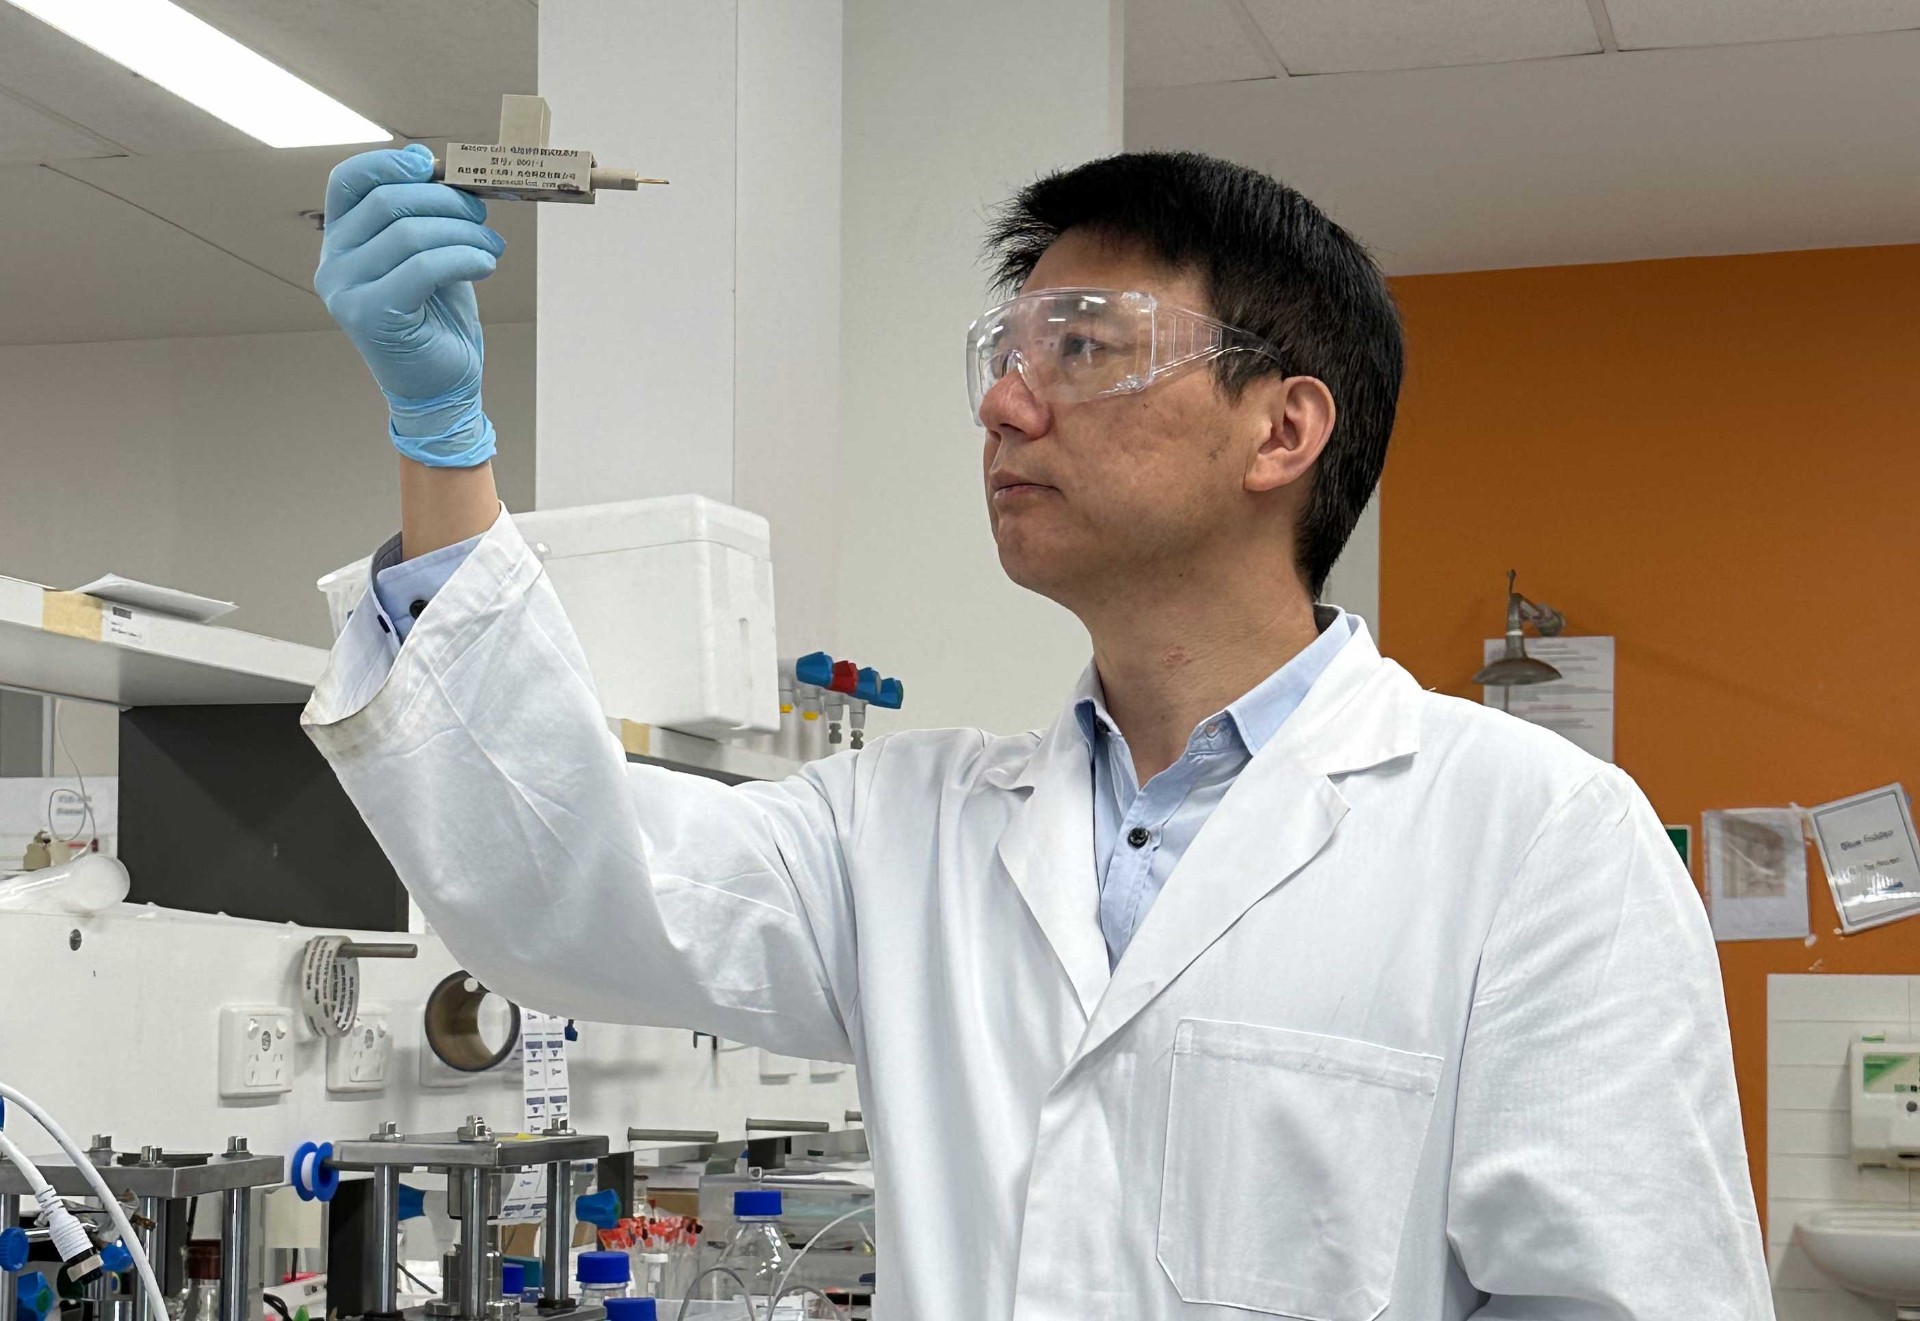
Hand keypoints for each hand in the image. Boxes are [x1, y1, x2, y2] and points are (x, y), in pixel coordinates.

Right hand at [314, 144, 503, 467]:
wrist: (442, 389)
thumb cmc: (437, 321)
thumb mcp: (428, 257)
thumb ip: (423, 218)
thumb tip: (435, 167)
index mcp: (340, 242)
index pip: (349, 181)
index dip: (390, 163)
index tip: (433, 166)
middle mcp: (333, 264)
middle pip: (388, 202)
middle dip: (446, 202)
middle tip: (481, 216)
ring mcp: (346, 291)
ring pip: (409, 233)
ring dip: (463, 232)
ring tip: (491, 247)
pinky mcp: (372, 315)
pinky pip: (424, 267)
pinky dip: (463, 257)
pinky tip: (484, 265)